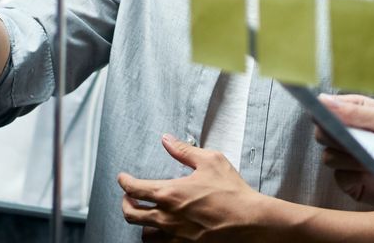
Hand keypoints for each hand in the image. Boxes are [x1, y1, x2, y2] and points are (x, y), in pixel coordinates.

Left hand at [118, 134, 264, 240]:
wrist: (250, 222)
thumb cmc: (232, 192)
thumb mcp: (210, 161)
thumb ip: (184, 151)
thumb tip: (167, 139)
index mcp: (170, 193)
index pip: (134, 188)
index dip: (124, 182)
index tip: (123, 178)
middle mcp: (167, 217)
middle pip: (130, 214)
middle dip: (125, 204)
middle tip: (129, 197)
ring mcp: (175, 236)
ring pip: (144, 235)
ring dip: (142, 224)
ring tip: (147, 215)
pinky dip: (158, 238)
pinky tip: (164, 231)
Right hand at [315, 94, 373, 206]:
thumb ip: (355, 112)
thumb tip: (321, 99)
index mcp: (354, 113)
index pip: (326, 110)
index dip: (322, 113)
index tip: (324, 117)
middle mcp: (348, 136)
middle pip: (322, 135)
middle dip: (334, 137)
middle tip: (353, 139)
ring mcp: (349, 160)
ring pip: (328, 157)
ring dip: (346, 157)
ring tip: (370, 157)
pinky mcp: (354, 183)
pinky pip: (340, 179)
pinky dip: (352, 175)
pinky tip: (370, 172)